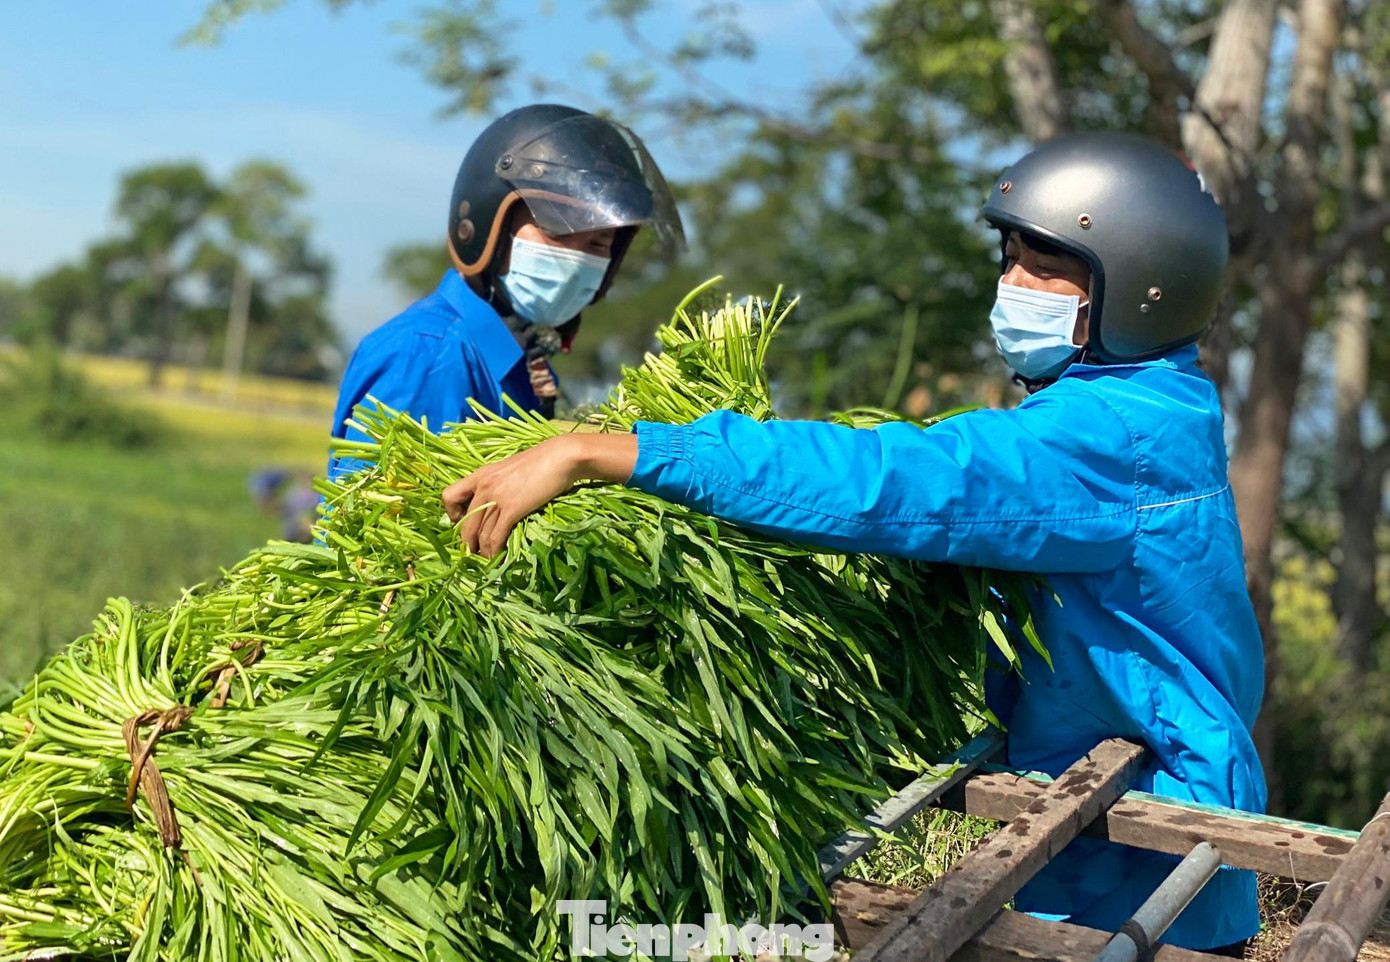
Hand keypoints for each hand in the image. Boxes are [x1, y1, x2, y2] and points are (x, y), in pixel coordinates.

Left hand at [441, 433, 638, 556]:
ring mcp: (496, 498)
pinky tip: (497, 556)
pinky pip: (496, 536)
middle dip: (466, 541)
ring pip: (479, 533)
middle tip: (473, 551)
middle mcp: (483, 486)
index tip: (464, 523)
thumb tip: (499, 501)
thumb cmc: (541, 461)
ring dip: (481, 550)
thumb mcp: (511, 469)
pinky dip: (494, 550)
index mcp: (480, 475)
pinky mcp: (512, 509)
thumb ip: (500, 483)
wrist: (560, 457)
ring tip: (486, 559)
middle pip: (464, 522)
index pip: (449, 496)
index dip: (453, 514)